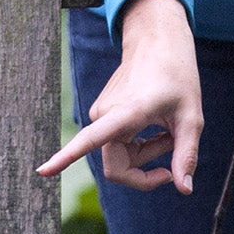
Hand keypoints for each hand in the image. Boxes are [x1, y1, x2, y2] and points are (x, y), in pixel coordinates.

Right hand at [37, 0, 202, 191]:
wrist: (158, 43)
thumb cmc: (178, 77)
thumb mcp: (192, 118)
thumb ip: (186, 155)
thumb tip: (184, 190)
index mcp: (126, 112)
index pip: (90, 140)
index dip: (65, 158)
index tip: (42, 171)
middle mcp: (105, 113)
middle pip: (118, 167)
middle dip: (146, 167)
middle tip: (173, 146)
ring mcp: (100, 113)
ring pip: (121, 155)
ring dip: (147, 151)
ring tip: (167, 128)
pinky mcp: (102, 113)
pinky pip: (118, 143)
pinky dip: (140, 142)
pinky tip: (155, 122)